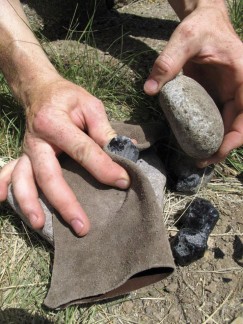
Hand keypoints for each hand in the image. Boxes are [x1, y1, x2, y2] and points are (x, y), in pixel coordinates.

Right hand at [0, 77, 129, 235]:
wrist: (40, 89)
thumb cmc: (68, 98)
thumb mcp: (90, 105)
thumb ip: (104, 130)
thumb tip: (123, 153)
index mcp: (54, 123)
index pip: (82, 150)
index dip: (103, 167)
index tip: (123, 181)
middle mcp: (36, 140)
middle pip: (48, 176)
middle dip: (65, 203)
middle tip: (82, 227)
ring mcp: (26, 150)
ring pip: (24, 180)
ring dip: (30, 204)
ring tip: (40, 225)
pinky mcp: (23, 155)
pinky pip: (8, 172)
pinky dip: (4, 187)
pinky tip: (3, 200)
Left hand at [144, 5, 242, 165]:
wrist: (203, 21)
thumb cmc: (201, 27)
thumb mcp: (185, 39)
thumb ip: (168, 62)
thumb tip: (150, 89)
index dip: (234, 138)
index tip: (214, 152)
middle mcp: (240, 90)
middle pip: (238, 126)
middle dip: (222, 147)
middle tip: (200, 162)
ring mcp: (228, 94)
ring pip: (227, 125)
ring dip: (214, 143)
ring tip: (196, 157)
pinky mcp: (216, 96)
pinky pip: (214, 118)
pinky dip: (205, 132)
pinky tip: (192, 141)